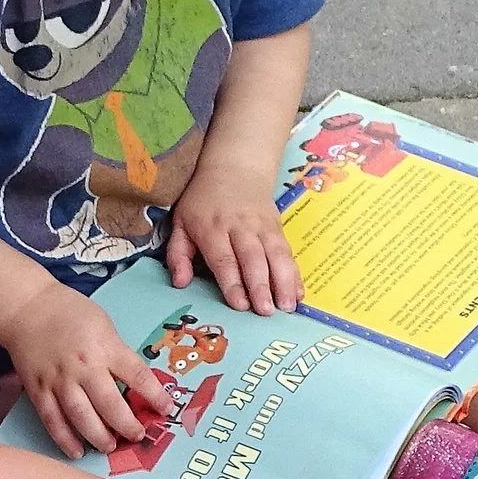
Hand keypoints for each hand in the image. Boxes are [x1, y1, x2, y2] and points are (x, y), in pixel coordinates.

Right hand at [3, 278, 167, 458]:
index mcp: (106, 347)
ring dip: (98, 437)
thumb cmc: (71, 314)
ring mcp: (59, 380)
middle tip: (137, 435)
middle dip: (127, 425)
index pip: (137, 376)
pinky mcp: (38, 390)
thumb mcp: (105, 326)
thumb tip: (135, 385)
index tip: (166, 410)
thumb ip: (118, 354)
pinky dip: (64, 439)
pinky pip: (52, 420)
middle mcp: (84, 366)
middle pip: (110, 404)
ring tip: (110, 446)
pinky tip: (77, 452)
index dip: (155, 396)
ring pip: (81, 416)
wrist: (27, 308)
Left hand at [166, 163, 302, 316]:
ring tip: (288, 306)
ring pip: (276, 255)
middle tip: (266, 311)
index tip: (240, 305)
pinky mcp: (277, 227)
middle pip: (253, 258)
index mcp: (212, 228)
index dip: (233, 282)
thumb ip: (178, 254)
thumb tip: (180, 283)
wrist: (236, 168)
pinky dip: (294, 273)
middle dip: (261, 286)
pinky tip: (299, 293)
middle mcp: (240, 227)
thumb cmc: (203, 201)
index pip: (224, 259)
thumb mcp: (181, 222)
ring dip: (284, 282)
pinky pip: (288, 252)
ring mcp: (262, 227)